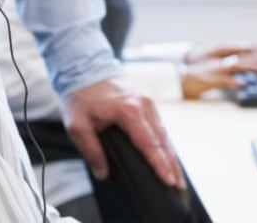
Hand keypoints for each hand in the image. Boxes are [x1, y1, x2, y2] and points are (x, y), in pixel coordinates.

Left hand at [61, 78, 184, 188]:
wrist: (84, 69)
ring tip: (176, 177)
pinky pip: (159, 127)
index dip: (159, 164)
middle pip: (163, 141)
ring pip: (164, 134)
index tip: (168, 181)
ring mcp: (148, 103)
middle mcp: (144, 105)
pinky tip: (167, 158)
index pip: (149, 143)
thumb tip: (103, 172)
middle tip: (178, 187)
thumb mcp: (77, 125)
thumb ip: (91, 150)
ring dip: (171, 156)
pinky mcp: (147, 104)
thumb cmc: (81, 96)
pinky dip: (165, 144)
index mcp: (129, 110)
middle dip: (172, 165)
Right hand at [180, 53, 256, 98]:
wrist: (177, 78)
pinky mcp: (209, 79)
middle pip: (247, 55)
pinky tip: (245, 85)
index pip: (248, 48)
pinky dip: (236, 82)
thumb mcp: (216, 67)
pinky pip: (225, 80)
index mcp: (223, 54)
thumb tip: (248, 74)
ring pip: (238, 65)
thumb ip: (231, 67)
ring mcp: (215, 69)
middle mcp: (221, 59)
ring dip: (254, 68)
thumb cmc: (198, 75)